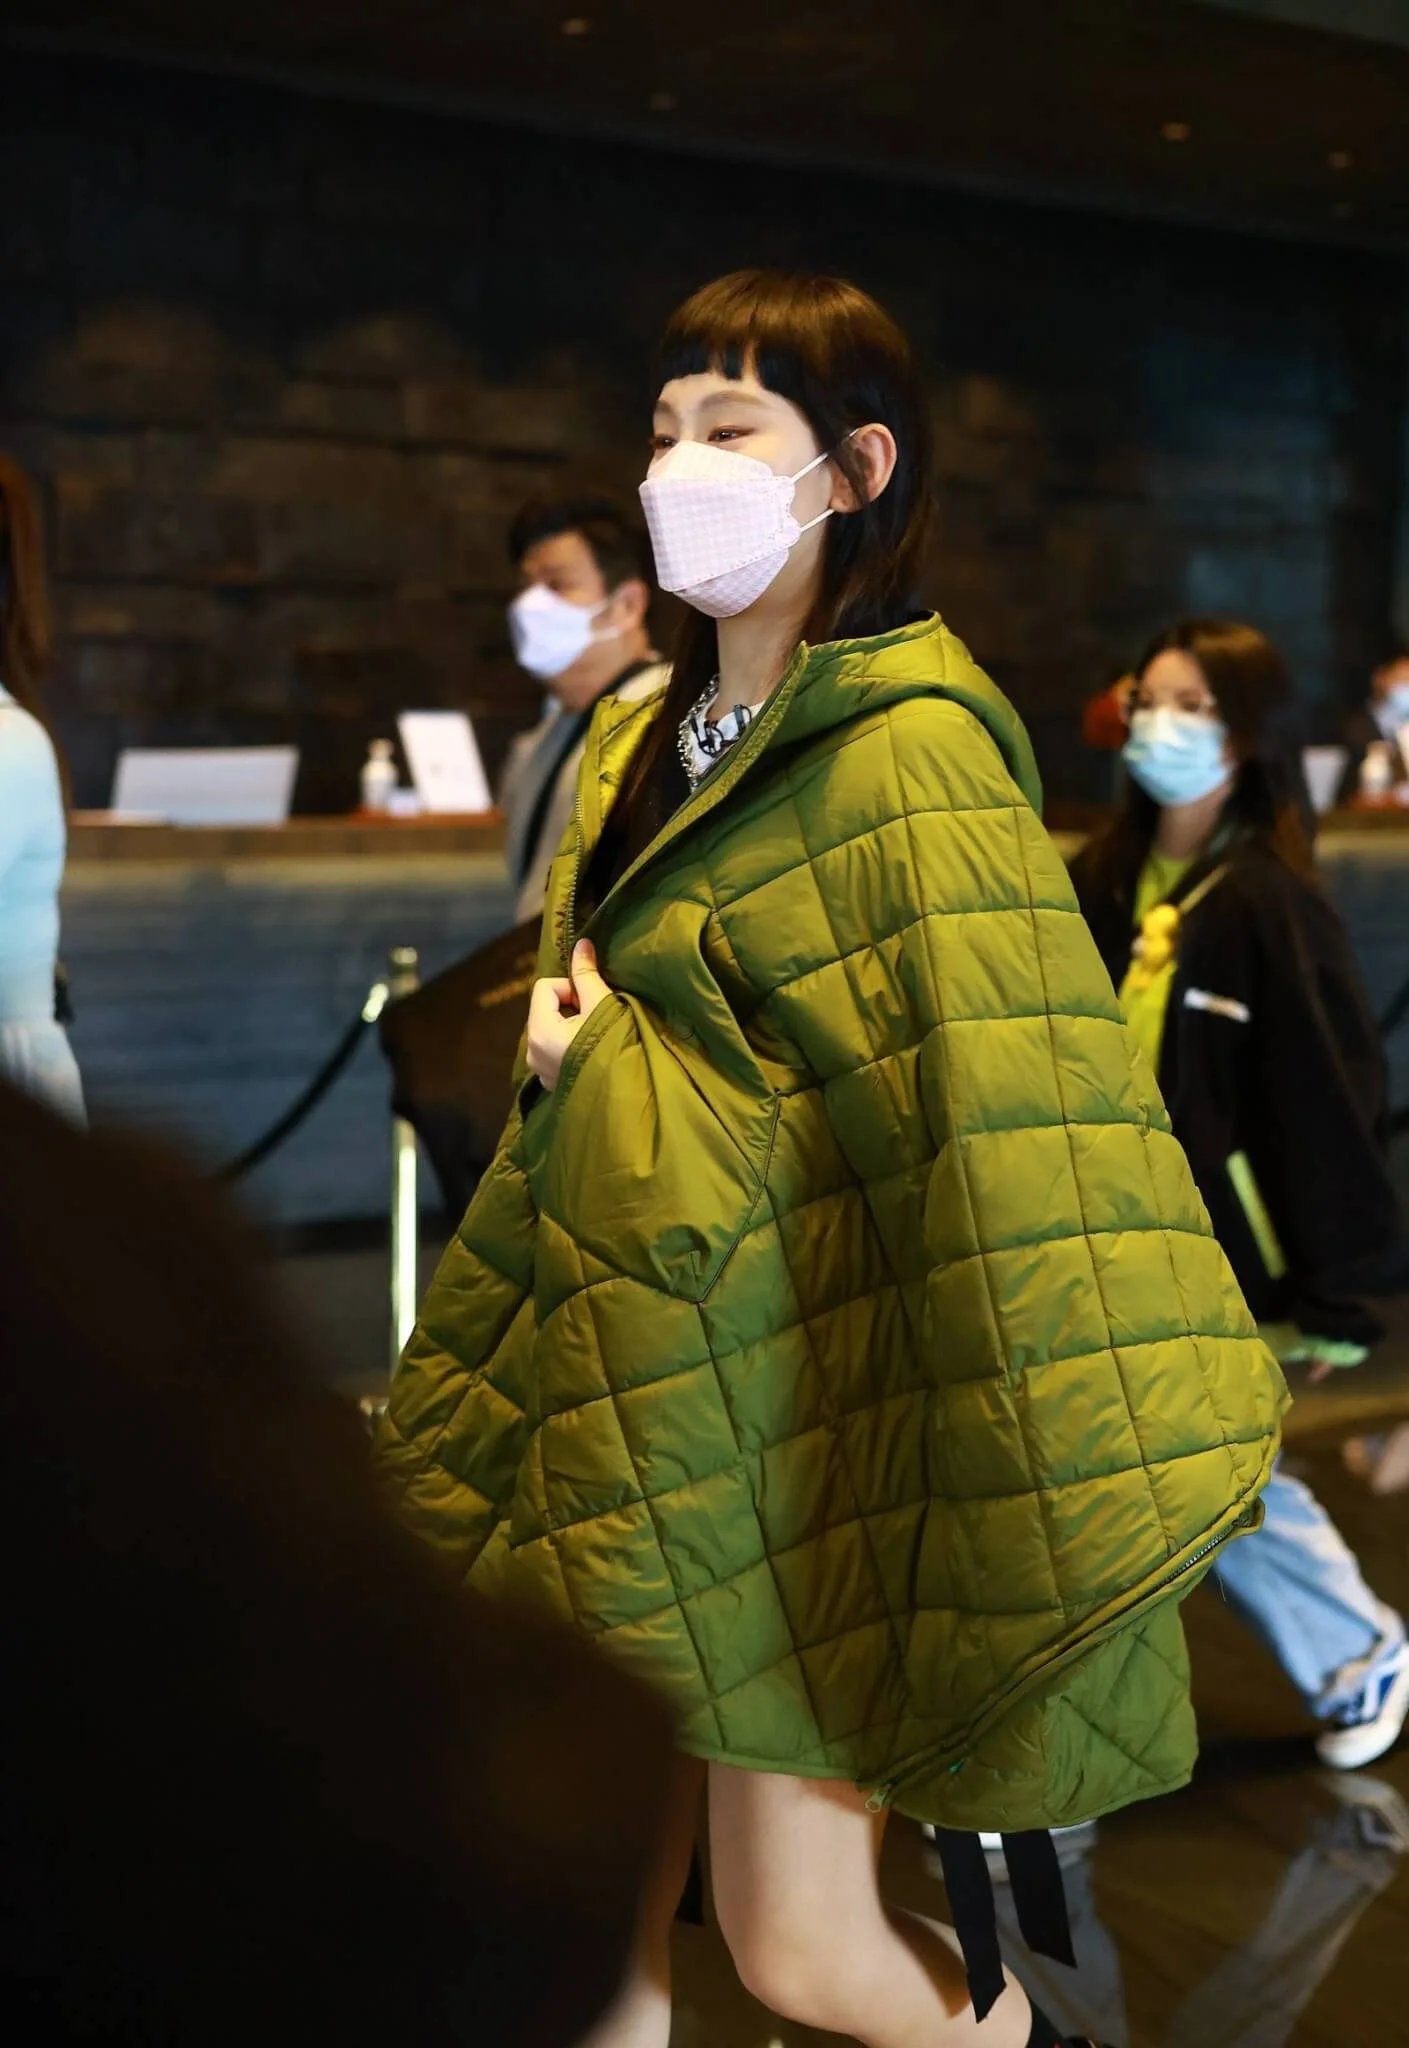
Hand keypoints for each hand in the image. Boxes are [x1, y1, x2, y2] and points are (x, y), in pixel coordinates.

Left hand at [526, 940, 612, 1090]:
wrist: (623, 1098)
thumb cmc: (612, 1047)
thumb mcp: (602, 1006)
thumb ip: (587, 975)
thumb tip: (581, 943)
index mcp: (539, 1029)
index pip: (545, 986)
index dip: (570, 987)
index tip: (593, 1002)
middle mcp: (531, 1049)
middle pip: (545, 1007)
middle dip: (570, 1007)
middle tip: (597, 1019)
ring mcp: (539, 1068)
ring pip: (550, 1028)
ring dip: (570, 1025)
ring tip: (596, 1037)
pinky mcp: (549, 1081)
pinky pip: (553, 1049)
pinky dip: (568, 1045)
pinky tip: (590, 1055)